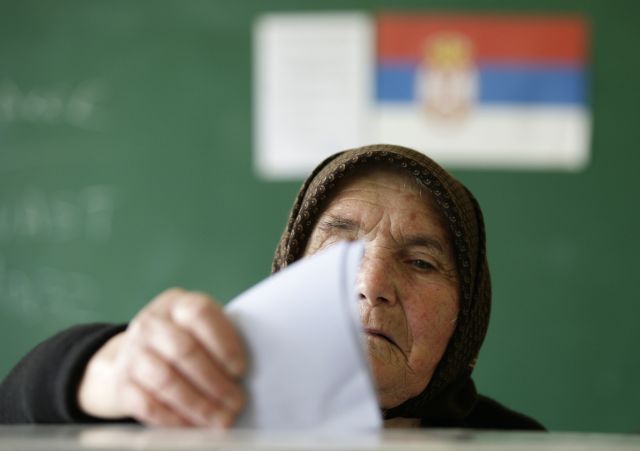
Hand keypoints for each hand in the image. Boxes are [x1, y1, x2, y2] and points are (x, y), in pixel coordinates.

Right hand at [77, 288, 246, 426]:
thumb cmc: (182, 342)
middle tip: (237, 402)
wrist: (131, 356)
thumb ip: (219, 340)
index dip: (223, 342)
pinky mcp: (122, 384)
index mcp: (176, 304)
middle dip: (215, 381)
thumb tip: (250, 374)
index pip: (200, 314)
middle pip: (184, 350)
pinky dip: (175, 419)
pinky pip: (149, 405)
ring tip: (222, 419)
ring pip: (167, 380)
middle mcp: (151, 323)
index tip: (241, 370)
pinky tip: (195, 427)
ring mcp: (132, 352)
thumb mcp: (197, 329)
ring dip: (199, 405)